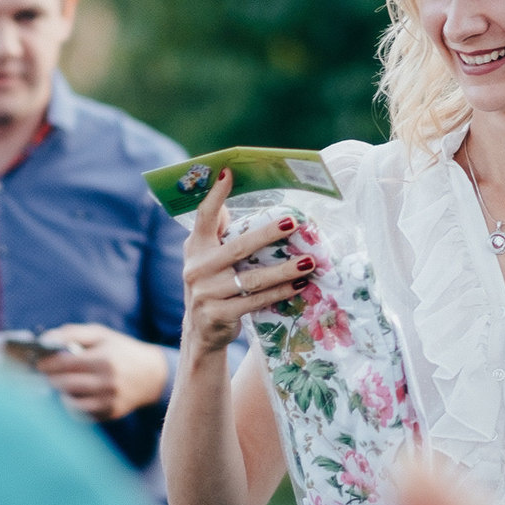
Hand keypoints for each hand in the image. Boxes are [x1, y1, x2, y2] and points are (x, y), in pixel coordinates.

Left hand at [36, 324, 172, 421]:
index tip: (34, 362)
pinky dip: (70, 405)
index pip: (65, 363)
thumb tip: (44, 340)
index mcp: (105, 359)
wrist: (152, 375)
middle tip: (37, 374)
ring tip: (54, 383)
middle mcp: (108, 382)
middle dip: (48, 379)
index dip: (46, 363)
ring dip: (58, 392)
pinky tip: (68, 395)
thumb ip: (72, 333)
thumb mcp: (101, 335)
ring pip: (70, 402)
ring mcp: (109, 401)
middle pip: (65, 384)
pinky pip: (81, 414)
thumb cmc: (120, 351)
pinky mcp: (109, 414)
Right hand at [178, 172, 317, 357]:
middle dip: (268, 234)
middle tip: (294, 222)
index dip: (215, 194)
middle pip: (238, 247)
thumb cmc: (213, 286)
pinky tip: (299, 285)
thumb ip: (218, 233)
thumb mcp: (208, 259)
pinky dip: (280, 293)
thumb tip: (231, 199)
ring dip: (284, 269)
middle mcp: (197, 268)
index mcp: (196, 247)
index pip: (204, 216)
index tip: (229, 172)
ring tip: (309, 262)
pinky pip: (256, 300)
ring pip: (252, 278)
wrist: (201, 332)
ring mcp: (206, 293)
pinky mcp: (218, 314)